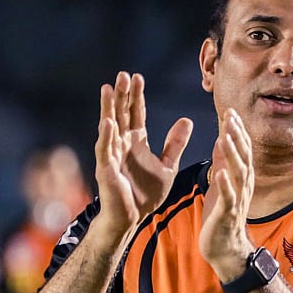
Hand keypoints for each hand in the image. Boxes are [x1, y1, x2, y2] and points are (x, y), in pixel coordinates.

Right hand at [95, 72, 192, 236]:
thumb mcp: (167, 166)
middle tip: (123, 74)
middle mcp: (122, 145)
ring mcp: (112, 156)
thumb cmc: (146, 194)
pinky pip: (105, 150)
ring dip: (109, 108)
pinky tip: (107, 121)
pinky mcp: (106, 170)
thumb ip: (175, 144)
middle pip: (122, 114)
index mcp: (136, 142)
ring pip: (110, 127)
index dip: (136, 96)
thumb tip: (186, 119)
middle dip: (123, 95)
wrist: (133, 218)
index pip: (136, 114)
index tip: (138, 77)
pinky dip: (106, 136)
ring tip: (109, 88)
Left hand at [199, 109, 254, 279]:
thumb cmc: (221, 217)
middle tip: (230, 117)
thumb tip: (220, 138)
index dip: (237, 131)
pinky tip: (219, 172)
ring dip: (232, 155)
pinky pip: (228, 197)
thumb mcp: (221, 184)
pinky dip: (224, 184)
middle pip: (242, 157)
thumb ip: (222, 162)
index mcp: (240, 178)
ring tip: (224, 137)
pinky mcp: (227, 214)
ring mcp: (237, 200)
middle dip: (237, 137)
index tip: (230, 112)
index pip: (241, 150)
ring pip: (237, 174)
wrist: (225, 249)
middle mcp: (243, 186)